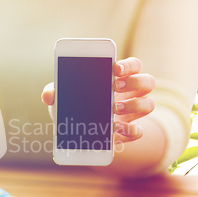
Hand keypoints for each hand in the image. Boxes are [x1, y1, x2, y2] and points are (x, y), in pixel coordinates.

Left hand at [41, 57, 155, 142]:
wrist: (77, 130)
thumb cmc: (73, 104)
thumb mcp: (62, 97)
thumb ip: (55, 92)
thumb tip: (49, 95)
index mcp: (117, 78)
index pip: (133, 65)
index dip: (129, 65)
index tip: (115, 68)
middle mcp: (129, 93)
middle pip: (148, 82)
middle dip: (134, 83)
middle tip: (114, 87)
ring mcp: (131, 112)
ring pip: (149, 104)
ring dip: (134, 106)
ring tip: (113, 108)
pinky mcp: (127, 131)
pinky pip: (138, 131)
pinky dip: (130, 130)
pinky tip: (115, 129)